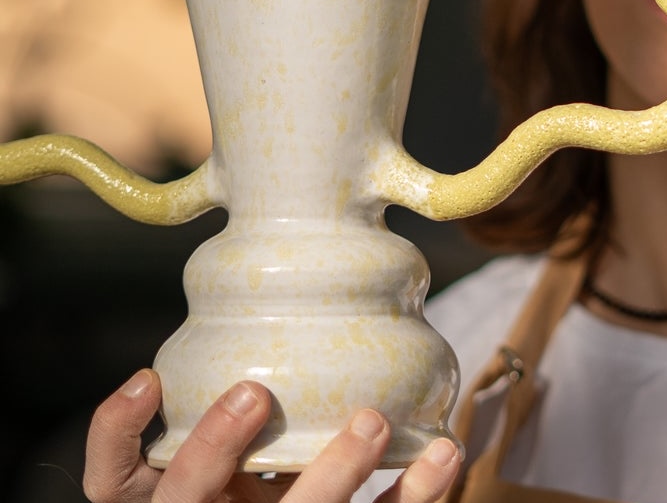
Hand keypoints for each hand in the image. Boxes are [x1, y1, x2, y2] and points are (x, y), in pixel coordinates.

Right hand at [85, 370, 460, 502]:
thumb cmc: (264, 482)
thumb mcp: (237, 456)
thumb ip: (241, 401)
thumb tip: (285, 290)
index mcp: (179, 501)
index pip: (117, 480)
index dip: (118, 433)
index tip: (148, 377)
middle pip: (193, 501)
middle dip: (215, 446)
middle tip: (255, 390)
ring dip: (337, 472)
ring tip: (374, 417)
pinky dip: (415, 496)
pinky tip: (444, 453)